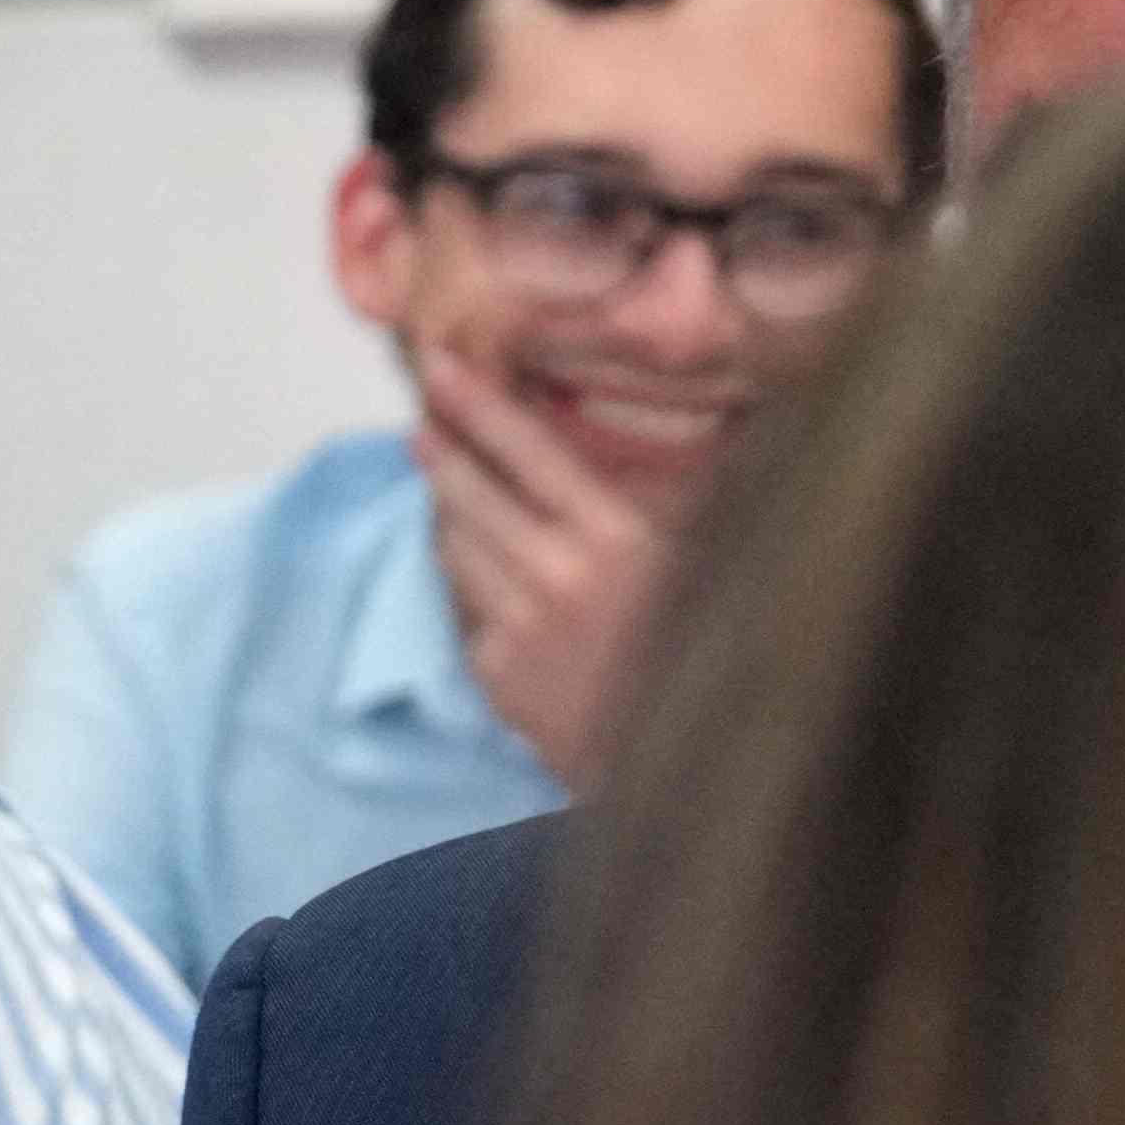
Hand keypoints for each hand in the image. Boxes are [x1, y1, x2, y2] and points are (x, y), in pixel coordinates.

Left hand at [411, 362, 679, 779]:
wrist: (685, 759)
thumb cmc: (701, 642)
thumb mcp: (694, 556)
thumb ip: (642, 502)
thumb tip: (594, 444)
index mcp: (619, 538)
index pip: (530, 451)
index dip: (480, 404)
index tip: (442, 365)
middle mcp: (562, 577)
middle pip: (474, 493)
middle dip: (442, 448)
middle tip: (423, 415)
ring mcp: (522, 626)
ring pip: (457, 546)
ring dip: (448, 508)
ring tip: (445, 476)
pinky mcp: (497, 671)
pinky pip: (467, 603)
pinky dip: (469, 575)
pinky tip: (480, 560)